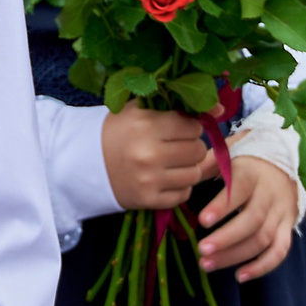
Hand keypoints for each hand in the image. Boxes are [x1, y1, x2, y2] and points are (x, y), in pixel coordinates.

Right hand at [100, 105, 215, 210]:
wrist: (85, 162)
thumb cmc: (118, 131)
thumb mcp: (142, 109)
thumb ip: (180, 105)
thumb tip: (220, 110)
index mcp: (146, 124)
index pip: (192, 126)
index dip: (187, 127)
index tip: (175, 129)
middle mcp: (149, 153)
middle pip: (197, 150)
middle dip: (190, 147)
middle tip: (174, 146)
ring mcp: (149, 179)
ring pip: (194, 174)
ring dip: (187, 168)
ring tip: (169, 163)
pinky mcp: (149, 200)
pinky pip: (184, 194)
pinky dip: (179, 186)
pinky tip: (163, 178)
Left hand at [198, 155, 298, 280]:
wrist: (287, 163)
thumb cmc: (247, 160)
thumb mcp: (228, 154)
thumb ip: (206, 164)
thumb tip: (183, 174)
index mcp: (251, 173)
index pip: (239, 189)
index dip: (222, 206)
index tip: (202, 220)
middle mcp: (269, 194)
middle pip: (252, 220)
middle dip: (226, 238)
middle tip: (201, 251)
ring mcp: (281, 212)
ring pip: (263, 238)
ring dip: (235, 255)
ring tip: (207, 265)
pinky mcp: (289, 227)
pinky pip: (280, 251)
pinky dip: (262, 267)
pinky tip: (240, 276)